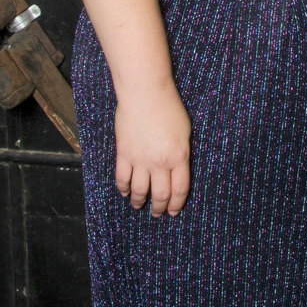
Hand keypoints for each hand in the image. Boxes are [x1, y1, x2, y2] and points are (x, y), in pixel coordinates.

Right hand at [113, 83, 191, 215]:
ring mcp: (140, 160)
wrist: (145, 93)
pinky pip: (122, 178)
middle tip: (157, 214)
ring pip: (139, 190)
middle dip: (159, 208)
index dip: (176, 204)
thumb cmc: (169, 106)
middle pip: (160, 194)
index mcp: (179, 157)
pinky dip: (123, 189)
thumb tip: (178, 169)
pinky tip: (124, 192)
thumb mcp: (184, 131)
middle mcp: (160, 162)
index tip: (173, 211)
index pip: (180, 189)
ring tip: (139, 206)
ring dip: (139, 202)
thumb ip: (181, 153)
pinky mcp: (124, 154)